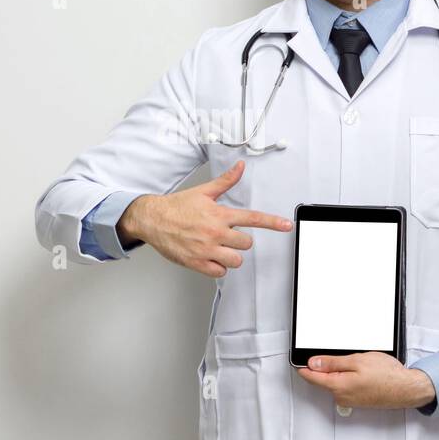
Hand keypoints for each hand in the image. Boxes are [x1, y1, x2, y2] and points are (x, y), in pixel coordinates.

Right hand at [116, 160, 293, 277]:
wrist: (152, 219)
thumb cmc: (176, 207)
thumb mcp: (203, 192)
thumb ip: (225, 181)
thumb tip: (240, 167)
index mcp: (219, 215)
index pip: (252, 219)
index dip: (272, 222)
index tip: (286, 226)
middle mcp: (215, 233)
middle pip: (246, 244)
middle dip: (239, 241)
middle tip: (226, 235)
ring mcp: (207, 250)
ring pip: (235, 261)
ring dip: (230, 256)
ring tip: (218, 247)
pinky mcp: (197, 263)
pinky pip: (219, 272)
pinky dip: (217, 267)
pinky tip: (209, 257)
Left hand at [297, 352, 436, 408]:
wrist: (407, 389)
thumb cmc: (387, 375)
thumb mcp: (357, 361)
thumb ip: (332, 363)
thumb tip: (313, 364)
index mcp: (338, 386)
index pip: (311, 377)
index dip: (303, 366)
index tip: (298, 359)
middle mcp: (341, 397)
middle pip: (322, 380)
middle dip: (324, 366)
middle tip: (337, 354)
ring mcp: (350, 401)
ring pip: (335, 383)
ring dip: (339, 372)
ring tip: (356, 362)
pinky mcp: (358, 401)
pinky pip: (345, 387)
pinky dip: (348, 378)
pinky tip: (361, 372)